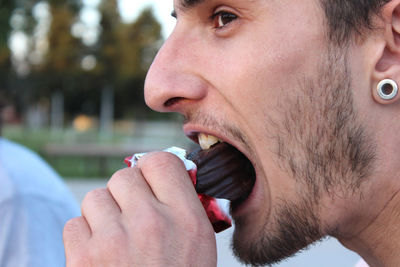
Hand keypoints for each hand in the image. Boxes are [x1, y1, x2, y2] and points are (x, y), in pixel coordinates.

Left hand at [63, 152, 216, 266]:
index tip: (150, 180)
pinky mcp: (83, 259)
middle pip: (123, 176)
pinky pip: (74, 223)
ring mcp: (114, 240)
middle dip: (126, 192)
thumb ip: (184, 206)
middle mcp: (150, 223)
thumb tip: (168, 175)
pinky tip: (100, 254)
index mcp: (185, 218)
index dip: (153, 168)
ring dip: (103, 214)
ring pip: (95, 197)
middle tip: (132, 213)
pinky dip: (84, 235)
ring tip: (116, 238)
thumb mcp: (199, 244)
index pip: (160, 161)